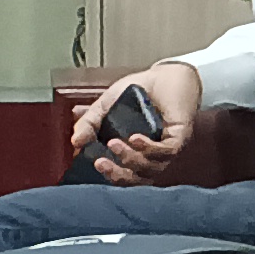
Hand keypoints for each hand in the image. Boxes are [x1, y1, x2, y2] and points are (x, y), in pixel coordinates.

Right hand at [68, 59, 201, 183]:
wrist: (162, 75)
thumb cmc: (137, 92)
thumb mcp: (104, 107)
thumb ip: (89, 123)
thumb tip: (75, 142)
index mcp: (133, 151)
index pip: (123, 174)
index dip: (110, 175)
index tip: (94, 163)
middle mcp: (151, 154)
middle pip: (137, 178)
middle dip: (117, 175)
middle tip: (100, 163)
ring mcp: (166, 146)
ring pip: (152, 167)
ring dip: (130, 159)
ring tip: (114, 144)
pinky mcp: (179, 136)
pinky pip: (166, 151)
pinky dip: (149, 148)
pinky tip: (134, 138)